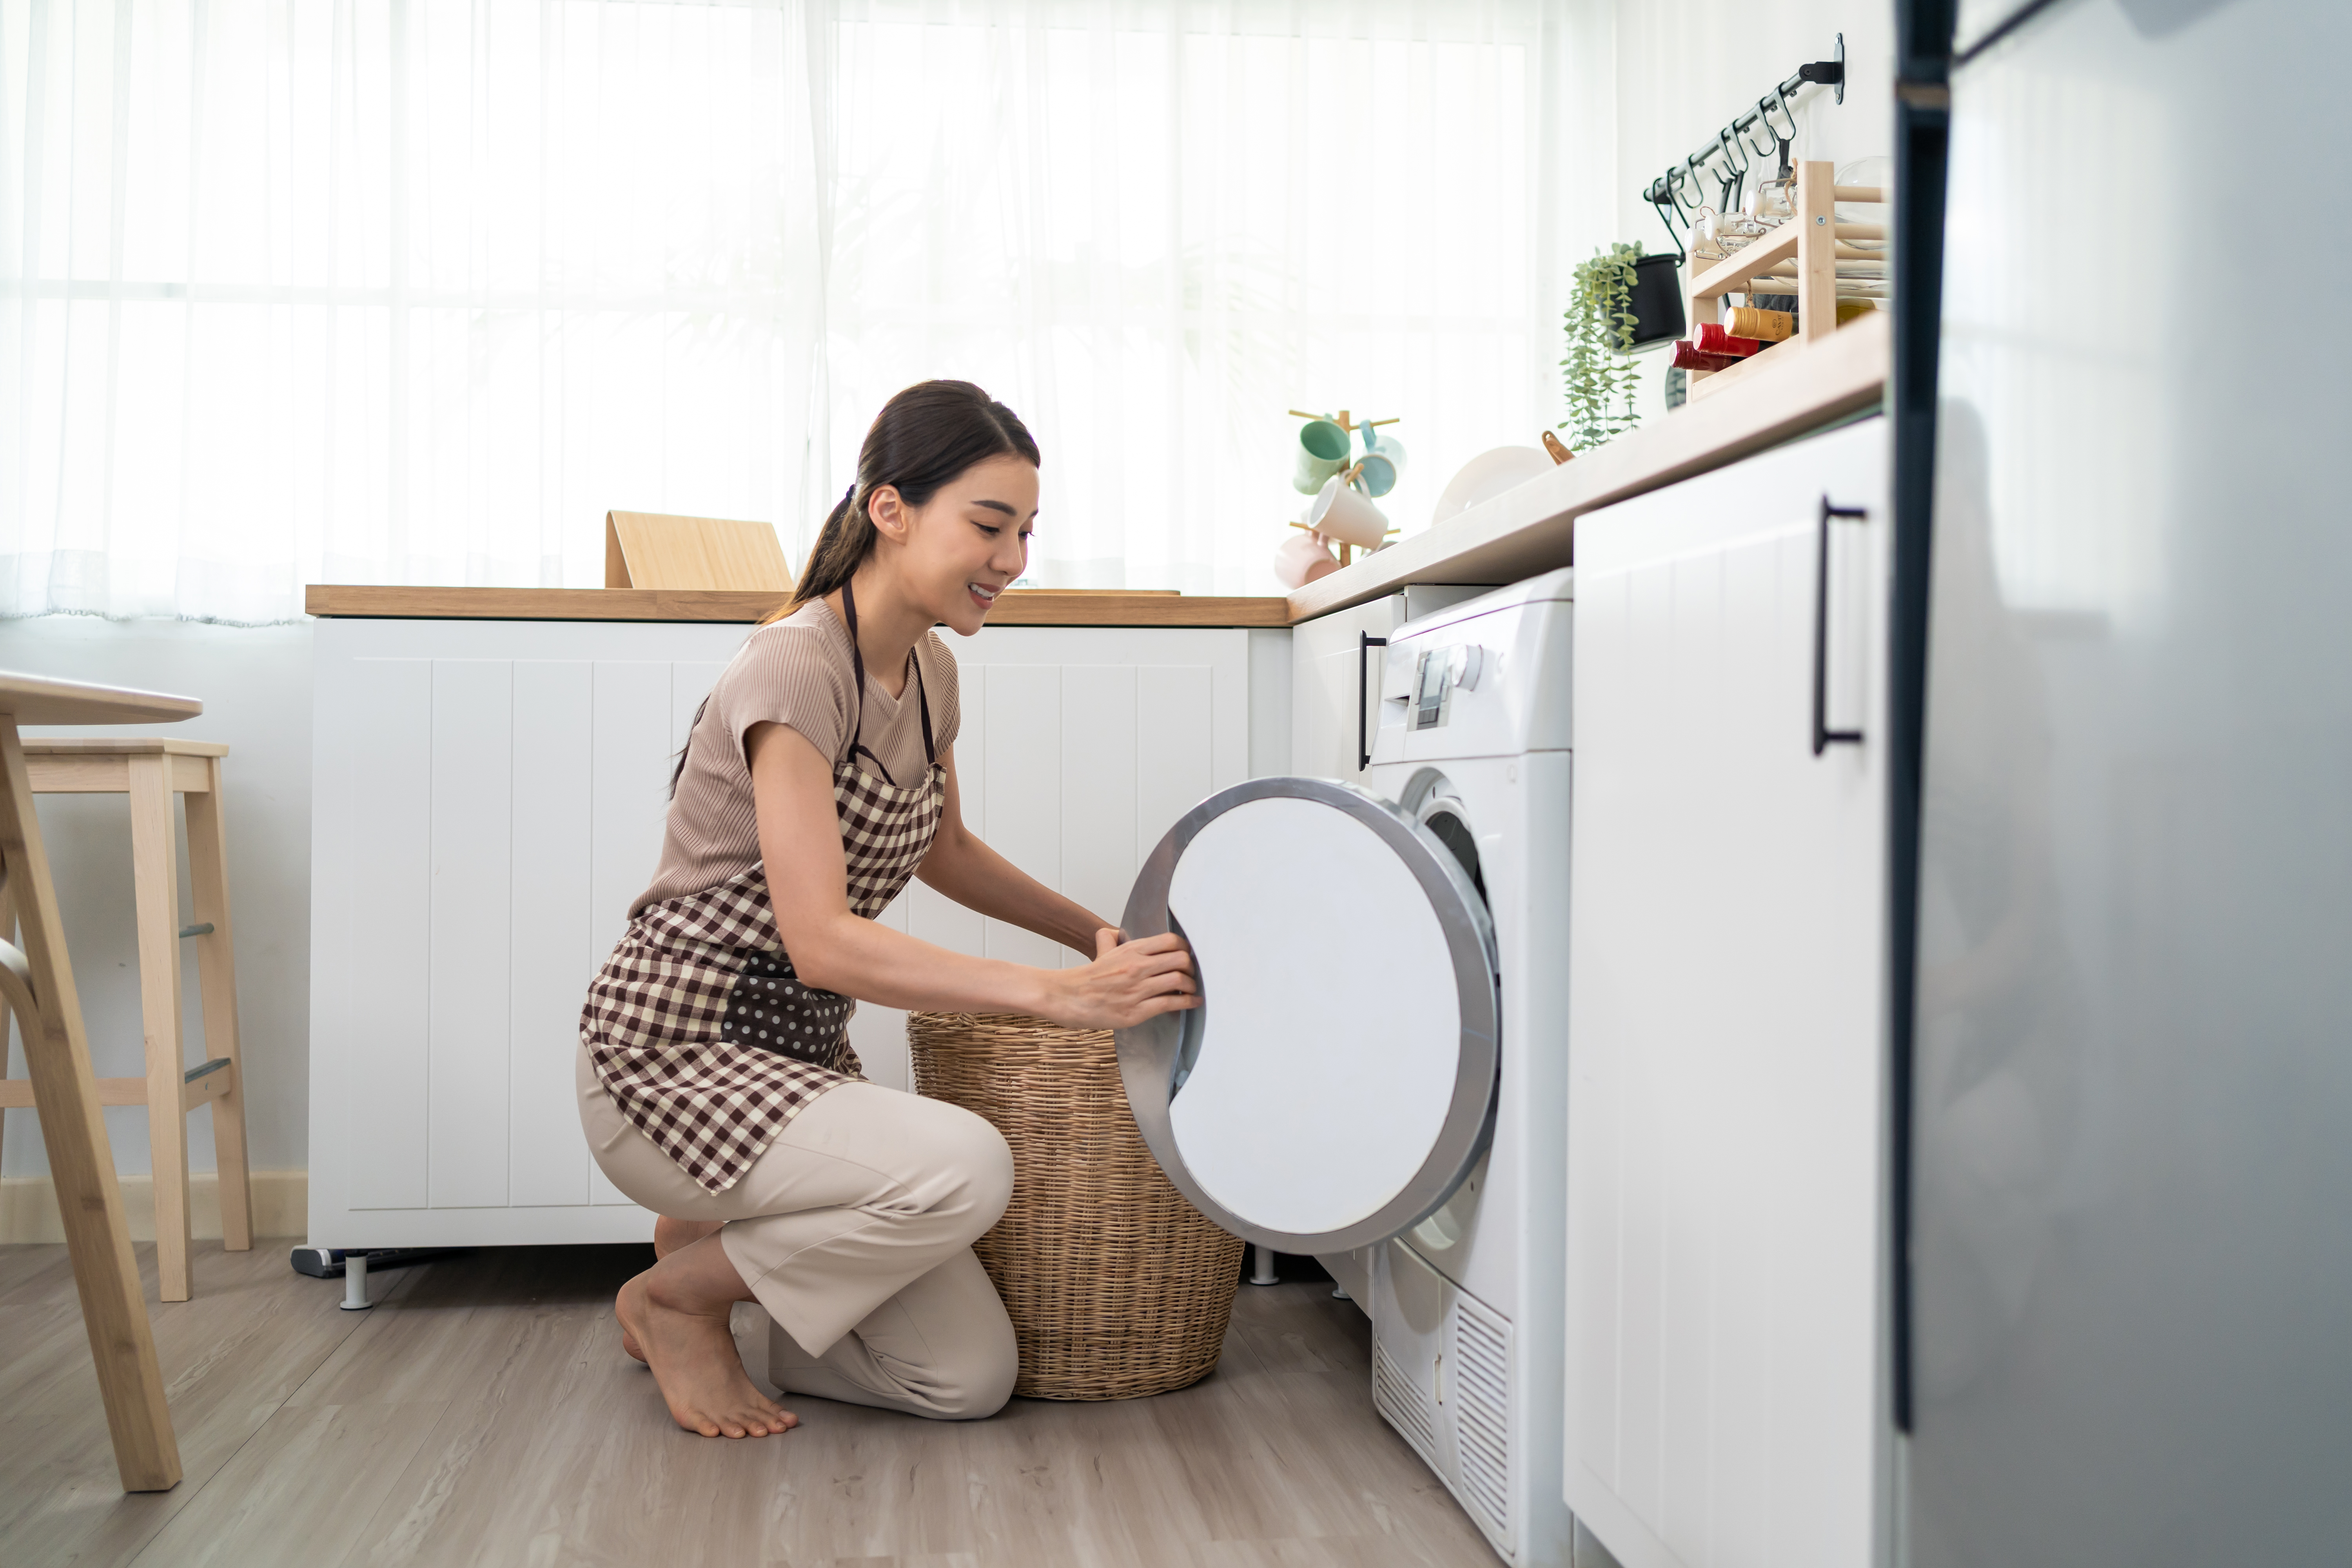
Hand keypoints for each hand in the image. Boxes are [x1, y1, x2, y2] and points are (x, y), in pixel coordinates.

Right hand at [1040, 928, 1199, 1030]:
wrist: (1068, 997)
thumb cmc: (1087, 977)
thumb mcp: (1101, 951)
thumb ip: (1109, 938)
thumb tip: (1113, 932)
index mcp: (1131, 950)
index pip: (1171, 941)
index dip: (1185, 949)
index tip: (1188, 956)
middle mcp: (1137, 967)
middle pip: (1181, 960)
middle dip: (1191, 968)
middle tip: (1192, 973)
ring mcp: (1137, 989)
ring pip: (1179, 981)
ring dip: (1191, 986)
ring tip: (1192, 989)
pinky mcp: (1136, 1011)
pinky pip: (1170, 1003)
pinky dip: (1187, 1003)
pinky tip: (1192, 1003)